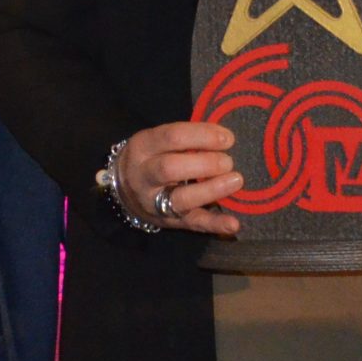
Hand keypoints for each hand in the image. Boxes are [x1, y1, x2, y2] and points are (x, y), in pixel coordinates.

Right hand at [113, 121, 243, 235]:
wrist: (125, 189)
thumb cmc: (152, 156)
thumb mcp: (157, 141)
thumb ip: (185, 138)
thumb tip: (224, 137)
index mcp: (143, 147)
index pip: (172, 137)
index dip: (202, 136)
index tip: (227, 138)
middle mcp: (145, 175)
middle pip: (170, 169)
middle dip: (204, 164)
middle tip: (228, 161)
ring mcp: (155, 202)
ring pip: (181, 199)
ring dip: (211, 190)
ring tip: (236, 180)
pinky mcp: (170, 221)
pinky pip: (192, 224)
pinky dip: (215, 224)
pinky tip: (233, 224)